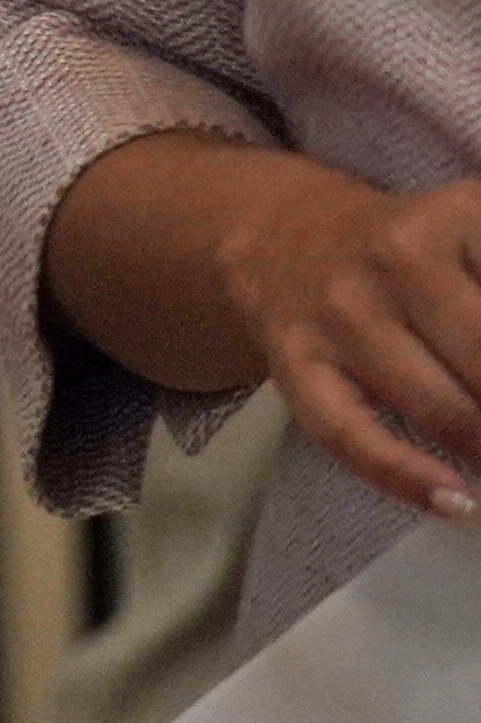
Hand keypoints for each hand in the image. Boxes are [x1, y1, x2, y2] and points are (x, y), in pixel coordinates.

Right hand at [48, 137, 480, 523]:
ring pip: (435, 398)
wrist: (263, 230)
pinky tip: (457, 504)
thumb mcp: (472, 230)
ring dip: (480, 442)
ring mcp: (339, 310)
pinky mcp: (295, 358)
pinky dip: (404, 474)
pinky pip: (348, 429)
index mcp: (458, 218)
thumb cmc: (406, 250)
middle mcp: (397, 257)